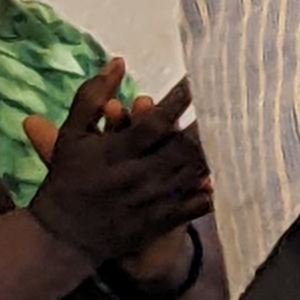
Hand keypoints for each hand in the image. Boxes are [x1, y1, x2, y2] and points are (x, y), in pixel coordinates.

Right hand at [21, 65, 211, 274]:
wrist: (61, 238)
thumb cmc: (69, 180)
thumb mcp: (72, 137)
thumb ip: (92, 98)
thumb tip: (118, 61)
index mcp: (114, 154)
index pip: (155, 123)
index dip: (181, 101)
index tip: (201, 81)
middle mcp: (137, 177)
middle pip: (184, 149)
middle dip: (207, 128)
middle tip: (230, 108)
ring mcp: (152, 201)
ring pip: (195, 173)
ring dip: (214, 154)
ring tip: (237, 133)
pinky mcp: (162, 222)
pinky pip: (198, 204)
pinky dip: (213, 188)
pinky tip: (229, 172)